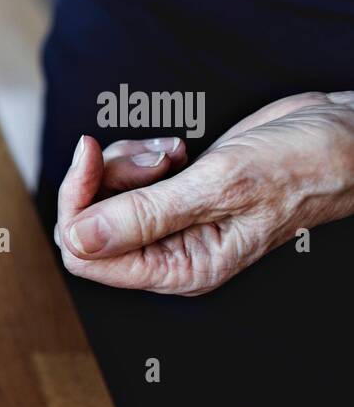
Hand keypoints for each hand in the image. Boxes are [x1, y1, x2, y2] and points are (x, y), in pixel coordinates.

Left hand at [55, 92, 353, 295]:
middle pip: (87, 224)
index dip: (77, 204)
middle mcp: (168, 254)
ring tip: (175, 152)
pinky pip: (125, 179)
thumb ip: (145, 215)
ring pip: (103, 196)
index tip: (92, 153)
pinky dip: (141, 155)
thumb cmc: (301, 166)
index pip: (84, 255)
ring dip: (126, 162)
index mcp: (178, 269)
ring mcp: (169, 226)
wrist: (341, 137)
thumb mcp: (220, 186)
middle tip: (156, 156)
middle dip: (106, 177)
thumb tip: (78, 239)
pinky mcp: (172, 196)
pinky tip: (179, 149)